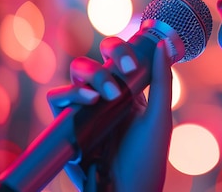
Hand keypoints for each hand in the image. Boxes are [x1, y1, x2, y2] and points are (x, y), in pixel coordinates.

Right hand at [47, 37, 172, 190]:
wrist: (128, 188)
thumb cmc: (148, 155)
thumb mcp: (160, 115)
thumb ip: (162, 80)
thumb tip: (164, 44)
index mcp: (128, 90)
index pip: (118, 58)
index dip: (121, 51)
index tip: (132, 63)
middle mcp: (105, 96)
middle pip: (95, 62)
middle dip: (105, 65)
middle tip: (122, 79)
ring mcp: (85, 108)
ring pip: (76, 76)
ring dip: (90, 78)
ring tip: (106, 95)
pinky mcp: (67, 124)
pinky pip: (57, 99)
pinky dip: (69, 94)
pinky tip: (89, 101)